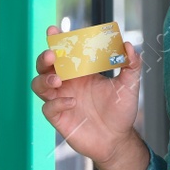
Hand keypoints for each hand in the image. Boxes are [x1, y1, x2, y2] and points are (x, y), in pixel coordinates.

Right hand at [31, 24, 146, 169]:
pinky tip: (72, 103)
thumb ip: (131, 65)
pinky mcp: (59, 117)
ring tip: (58, 80)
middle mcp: (67, 83)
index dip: (56, 40)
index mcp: (81, 72)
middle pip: (45, 66)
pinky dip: (57, 103)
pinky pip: (48, 108)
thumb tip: (129, 45)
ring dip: (44, 79)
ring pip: (38, 85)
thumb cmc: (121, 111)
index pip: (64, 52)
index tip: (54, 30)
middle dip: (44, 58)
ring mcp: (60, 99)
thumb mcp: (129, 85)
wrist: (117, 140)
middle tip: (52, 56)